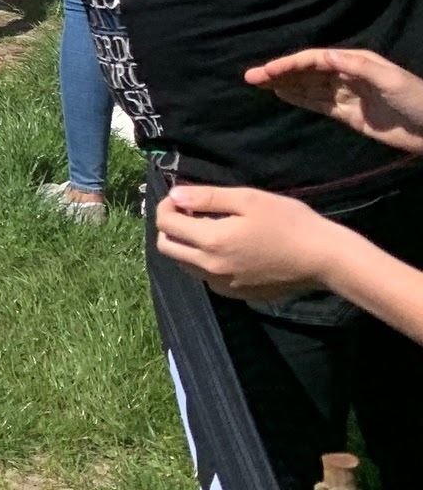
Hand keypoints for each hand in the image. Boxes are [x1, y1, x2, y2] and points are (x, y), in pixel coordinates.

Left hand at [155, 183, 347, 302]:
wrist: (324, 259)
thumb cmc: (289, 223)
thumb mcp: (248, 199)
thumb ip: (206, 198)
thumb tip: (174, 195)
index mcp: (211, 242)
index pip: (165, 224)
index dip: (166, 206)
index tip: (180, 197)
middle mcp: (210, 268)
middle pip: (167, 248)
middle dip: (169, 227)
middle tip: (189, 212)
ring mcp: (224, 285)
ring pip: (184, 265)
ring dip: (184, 245)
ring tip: (207, 228)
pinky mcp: (238, 294)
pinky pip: (206, 277)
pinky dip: (203, 261)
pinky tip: (225, 248)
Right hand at [244, 47, 422, 155]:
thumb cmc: (418, 100)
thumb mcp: (391, 80)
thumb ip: (357, 67)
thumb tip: (325, 55)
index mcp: (357, 62)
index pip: (316, 60)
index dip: (290, 64)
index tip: (267, 71)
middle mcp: (348, 75)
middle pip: (307, 72)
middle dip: (279, 73)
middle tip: (250, 77)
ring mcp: (347, 96)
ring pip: (308, 87)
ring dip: (283, 84)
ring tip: (258, 83)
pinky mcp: (349, 115)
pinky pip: (318, 104)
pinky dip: (299, 99)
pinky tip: (281, 94)